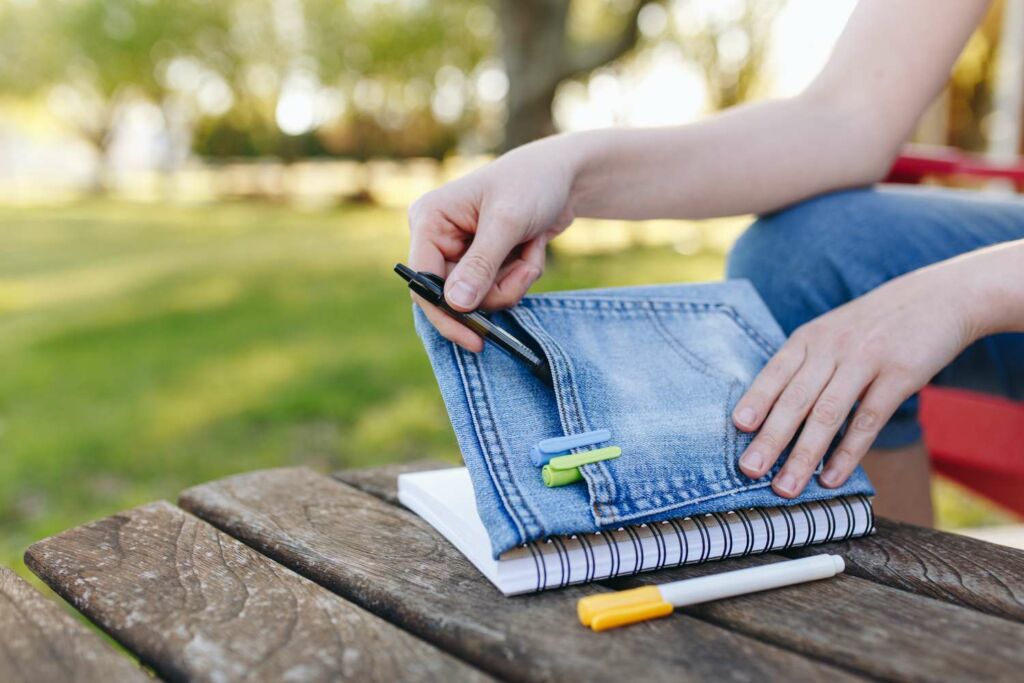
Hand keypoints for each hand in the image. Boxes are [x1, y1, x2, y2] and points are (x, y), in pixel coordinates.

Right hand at [408, 138, 576, 350]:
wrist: (565, 175)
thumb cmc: (532, 183)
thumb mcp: (507, 222)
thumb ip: (481, 265)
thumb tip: (455, 305)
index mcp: (430, 220)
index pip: (422, 281)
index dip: (444, 313)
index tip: (474, 338)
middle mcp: (438, 237)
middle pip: (455, 296)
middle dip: (496, 290)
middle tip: (524, 271)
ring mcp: (461, 252)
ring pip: (480, 297)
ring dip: (513, 281)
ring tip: (531, 250)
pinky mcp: (484, 262)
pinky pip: (498, 289)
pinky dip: (521, 275)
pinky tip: (532, 247)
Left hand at [732, 259, 980, 497]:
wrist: (939, 298)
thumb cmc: (873, 326)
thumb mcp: (832, 333)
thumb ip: (805, 366)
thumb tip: (769, 413)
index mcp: (809, 338)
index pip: (775, 373)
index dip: (756, 400)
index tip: (737, 428)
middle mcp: (832, 348)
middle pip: (795, 398)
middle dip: (770, 438)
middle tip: (749, 470)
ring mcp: (866, 361)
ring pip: (827, 414)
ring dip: (803, 455)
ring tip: (786, 488)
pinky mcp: (900, 376)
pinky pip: (868, 420)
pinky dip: (847, 453)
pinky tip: (831, 478)